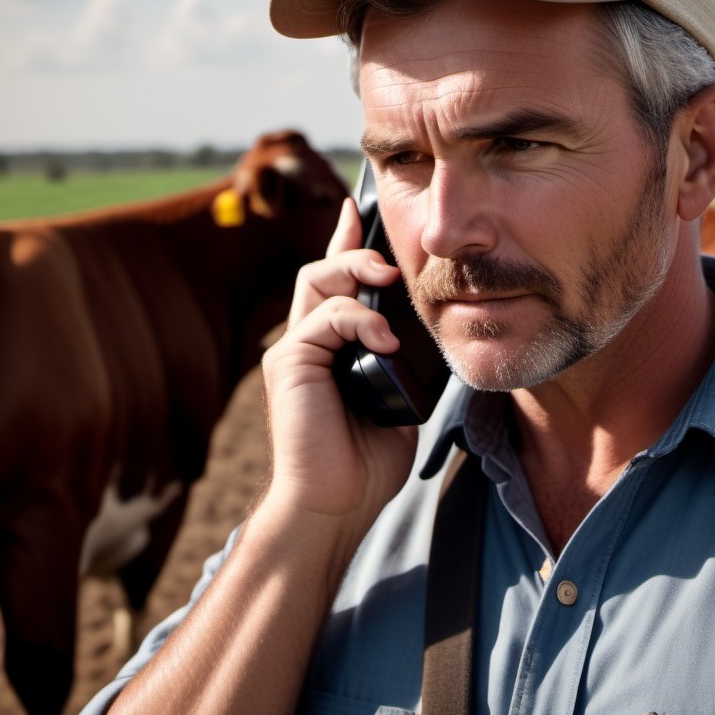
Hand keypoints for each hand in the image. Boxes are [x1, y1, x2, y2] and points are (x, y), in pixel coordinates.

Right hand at [260, 197, 418, 527]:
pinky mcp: (287, 364)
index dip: (345, 243)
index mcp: (332, 348)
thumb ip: (402, 362)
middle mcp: (308, 342)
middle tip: (390, 259)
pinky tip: (385, 340)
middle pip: (322, 271)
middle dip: (354, 250)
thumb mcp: (398, 399)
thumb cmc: (365, 462)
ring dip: (354, 271)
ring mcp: (294, 352)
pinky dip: (358, 321)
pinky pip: (323, 320)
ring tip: (388, 279)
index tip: (358, 209)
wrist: (336, 505)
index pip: (335, 284)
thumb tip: (426, 333)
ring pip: (316, 281)